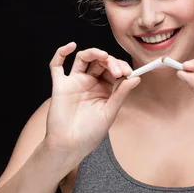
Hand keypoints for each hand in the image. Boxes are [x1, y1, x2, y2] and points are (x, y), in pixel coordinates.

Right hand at [44, 42, 140, 161]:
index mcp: (104, 89)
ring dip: (94, 53)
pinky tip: (71, 46)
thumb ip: (120, 94)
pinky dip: (61, 52)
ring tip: (103, 56)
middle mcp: (90, 83)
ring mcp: (74, 82)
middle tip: (118, 71)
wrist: (70, 146)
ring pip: (83, 58)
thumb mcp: (110, 113)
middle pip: (100, 62)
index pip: (114, 70)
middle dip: (111, 62)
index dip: (121, 67)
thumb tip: (136, 77)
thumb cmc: (89, 133)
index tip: (128, 72)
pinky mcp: (60, 85)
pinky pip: (57, 65)